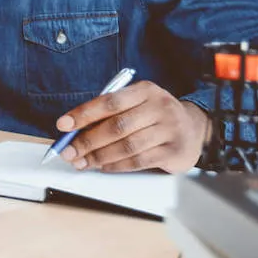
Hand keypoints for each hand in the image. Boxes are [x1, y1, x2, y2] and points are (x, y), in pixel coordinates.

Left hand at [55, 81, 208, 173]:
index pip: (109, 101)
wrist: (194, 129)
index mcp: (145, 90)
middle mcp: (159, 107)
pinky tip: (103, 166)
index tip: (63, 124)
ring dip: (99, 156)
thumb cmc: (155, 116)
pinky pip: (138, 161)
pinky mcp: (173, 151)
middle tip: (68, 151)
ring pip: (126, 146)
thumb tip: (74, 130)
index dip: (84, 113)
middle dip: (87, 140)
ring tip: (82, 162)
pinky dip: (116, 165)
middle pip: (116, 126)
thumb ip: (110, 113)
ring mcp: (169, 129)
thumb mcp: (137, 105)